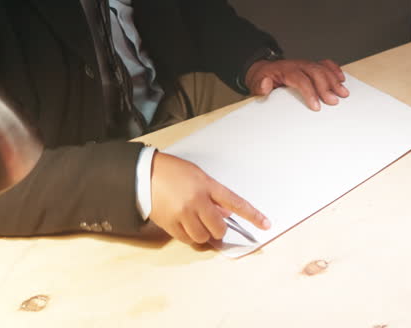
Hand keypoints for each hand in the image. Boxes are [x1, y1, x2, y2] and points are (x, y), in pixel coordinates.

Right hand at [148, 152, 269, 243]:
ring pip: (203, 237)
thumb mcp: (198, 176)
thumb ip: (214, 194)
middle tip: (213, 223)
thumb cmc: (173, 171)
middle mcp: (197, 201)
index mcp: (207, 185)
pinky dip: (190, 237)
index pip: (236, 203)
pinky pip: (187, 239)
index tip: (265, 224)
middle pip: (219, 227)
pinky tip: (186, 226)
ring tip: (197, 223)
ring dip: (204, 234)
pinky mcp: (170, 224)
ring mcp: (183, 214)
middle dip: (219, 228)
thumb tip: (226, 212)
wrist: (144, 174)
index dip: (252, 215)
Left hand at [246, 58, 347, 110]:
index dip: (310, 92)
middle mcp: (298, 65)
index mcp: (286, 70)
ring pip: (323, 69)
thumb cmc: (263, 79)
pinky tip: (341, 79)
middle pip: (315, 72)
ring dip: (334, 80)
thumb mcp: (256, 84)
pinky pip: (325, 64)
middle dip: (326, 87)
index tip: (316, 106)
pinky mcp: (310, 65)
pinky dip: (334, 70)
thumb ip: (260, 86)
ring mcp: (305, 64)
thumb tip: (266, 84)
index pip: (301, 79)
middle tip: (333, 101)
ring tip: (343, 93)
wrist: (264, 70)